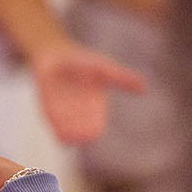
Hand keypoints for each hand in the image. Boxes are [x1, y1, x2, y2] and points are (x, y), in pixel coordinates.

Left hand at [30, 40, 145, 144]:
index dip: (94, 129)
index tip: (94, 131)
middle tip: (82, 138)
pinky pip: (52, 122)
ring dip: (68, 133)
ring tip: (70, 138)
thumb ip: (121, 78)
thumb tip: (144, 88)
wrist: (57, 53)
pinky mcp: (47, 108)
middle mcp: (78, 113)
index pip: (95, 124)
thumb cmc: (83, 62)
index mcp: (93, 108)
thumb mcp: (104, 69)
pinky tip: (59, 133)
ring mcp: (62, 112)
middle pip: (81, 130)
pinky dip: (56, 127)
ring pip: (66, 129)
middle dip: (81, 134)